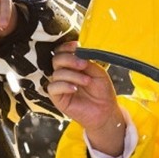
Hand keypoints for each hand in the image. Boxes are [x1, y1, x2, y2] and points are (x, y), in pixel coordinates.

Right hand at [48, 41, 125, 155]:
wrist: (105, 111)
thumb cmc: (102, 92)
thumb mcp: (98, 72)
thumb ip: (88, 61)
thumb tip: (78, 53)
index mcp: (73, 65)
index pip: (62, 52)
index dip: (66, 47)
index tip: (76, 46)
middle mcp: (64, 73)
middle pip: (56, 59)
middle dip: (69, 59)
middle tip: (83, 65)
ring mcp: (60, 85)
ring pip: (57, 73)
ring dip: (73, 75)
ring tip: (87, 81)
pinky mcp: (57, 98)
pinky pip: (53, 87)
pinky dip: (64, 86)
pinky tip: (75, 88)